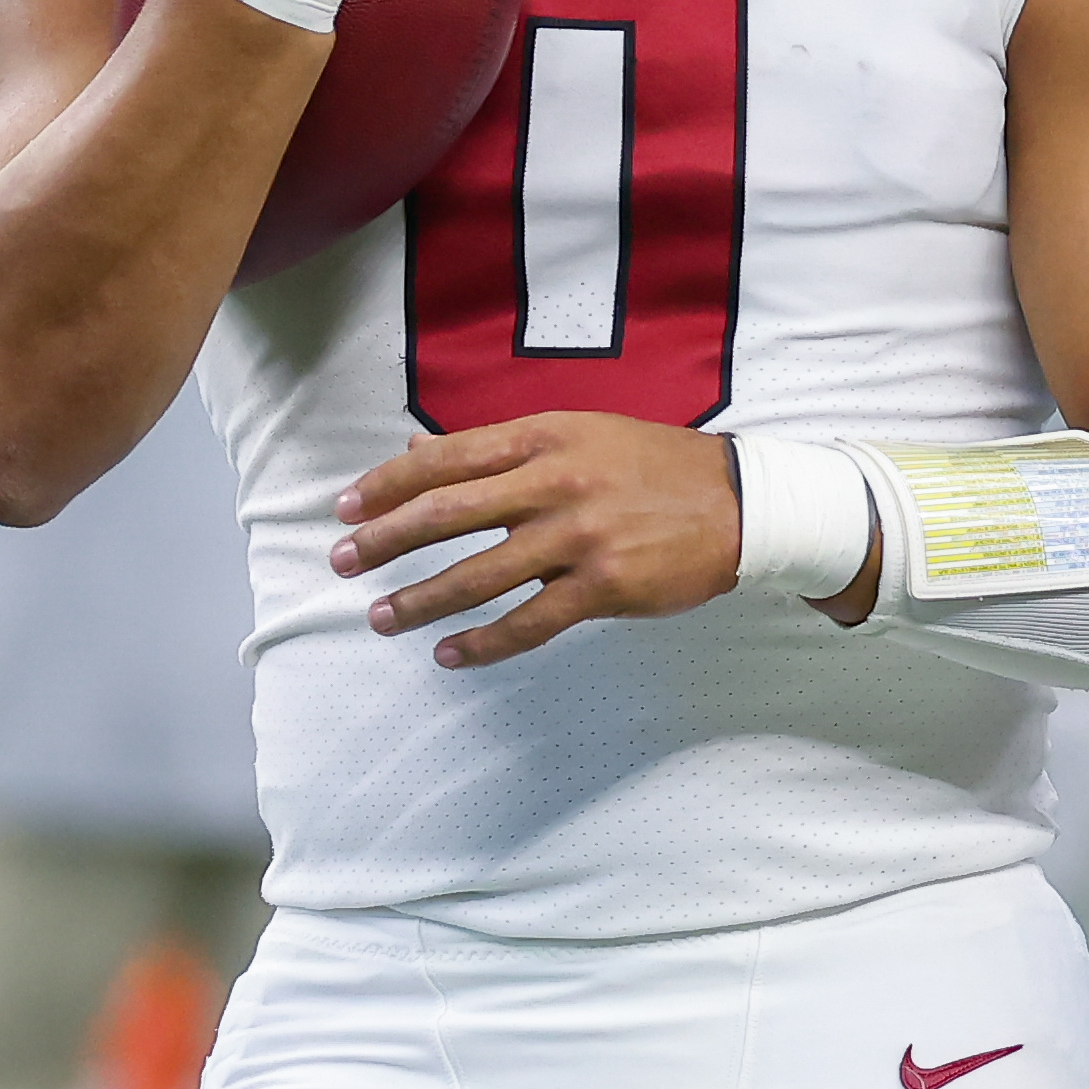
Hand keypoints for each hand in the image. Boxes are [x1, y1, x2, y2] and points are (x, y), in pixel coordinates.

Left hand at [335, 412, 762, 666]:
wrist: (746, 504)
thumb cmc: (661, 466)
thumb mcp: (584, 435)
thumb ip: (507, 449)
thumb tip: (419, 453)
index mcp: (548, 438)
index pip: (447, 459)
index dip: (387, 484)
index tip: (346, 507)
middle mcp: (558, 483)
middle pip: (447, 515)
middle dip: (384, 541)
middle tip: (342, 562)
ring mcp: (581, 537)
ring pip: (478, 575)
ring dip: (419, 600)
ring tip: (381, 618)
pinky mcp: (605, 586)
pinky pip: (529, 621)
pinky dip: (483, 642)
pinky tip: (449, 653)